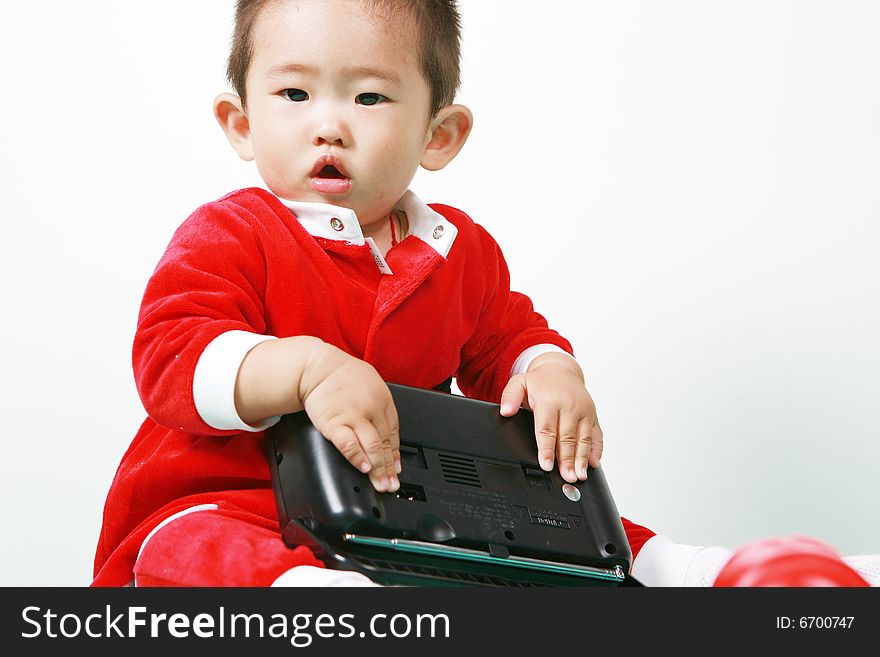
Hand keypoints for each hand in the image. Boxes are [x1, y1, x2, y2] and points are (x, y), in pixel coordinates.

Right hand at [299, 343, 400, 492]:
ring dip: (378, 468)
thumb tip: (384, 431)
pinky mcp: (335, 422)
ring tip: (380, 483)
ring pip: (372, 445)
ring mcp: (354, 416)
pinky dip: (357, 457)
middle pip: (384, 443)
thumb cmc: (341, 376)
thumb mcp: (370, 383)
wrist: (316, 367)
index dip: (395, 454)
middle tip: (391, 485)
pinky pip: (349, 443)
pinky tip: (363, 467)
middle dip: (389, 468)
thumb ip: (379, 406)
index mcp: (383, 400)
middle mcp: (372, 408)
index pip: (393, 433)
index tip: (396, 469)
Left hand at [499, 353, 602, 482]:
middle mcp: (570, 406)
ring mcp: (584, 411)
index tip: (546, 464)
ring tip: (580, 474)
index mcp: (550, 400)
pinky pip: (597, 434)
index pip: (547, 429)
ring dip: (583, 458)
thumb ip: (510, 396)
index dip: (546, 448)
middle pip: (568, 437)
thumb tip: (505, 410)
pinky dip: (597, 449)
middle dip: (567, 459)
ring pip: (584, 438)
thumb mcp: (519, 383)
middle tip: (567, 476)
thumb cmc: (540, 382)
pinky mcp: (593, 416)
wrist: (561, 370)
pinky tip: (594, 463)